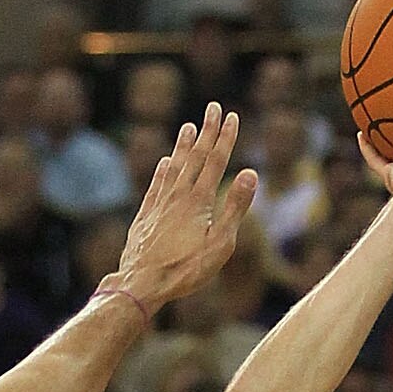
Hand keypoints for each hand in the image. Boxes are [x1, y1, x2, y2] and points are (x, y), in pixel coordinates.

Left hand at [114, 106, 258, 312]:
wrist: (141, 284)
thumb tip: (250, 173)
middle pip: (196, 157)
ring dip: (183, 146)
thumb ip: (234, 207)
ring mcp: (159, 205)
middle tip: (213, 107)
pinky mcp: (145, 217)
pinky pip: (156, 186)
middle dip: (207, 131)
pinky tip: (164, 163)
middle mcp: (178, 195)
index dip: (225, 138)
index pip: (216, 161)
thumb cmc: (185, 270)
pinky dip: (162, 171)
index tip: (232, 116)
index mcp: (199, 200)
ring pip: (174, 167)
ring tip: (188, 127)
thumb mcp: (219, 243)